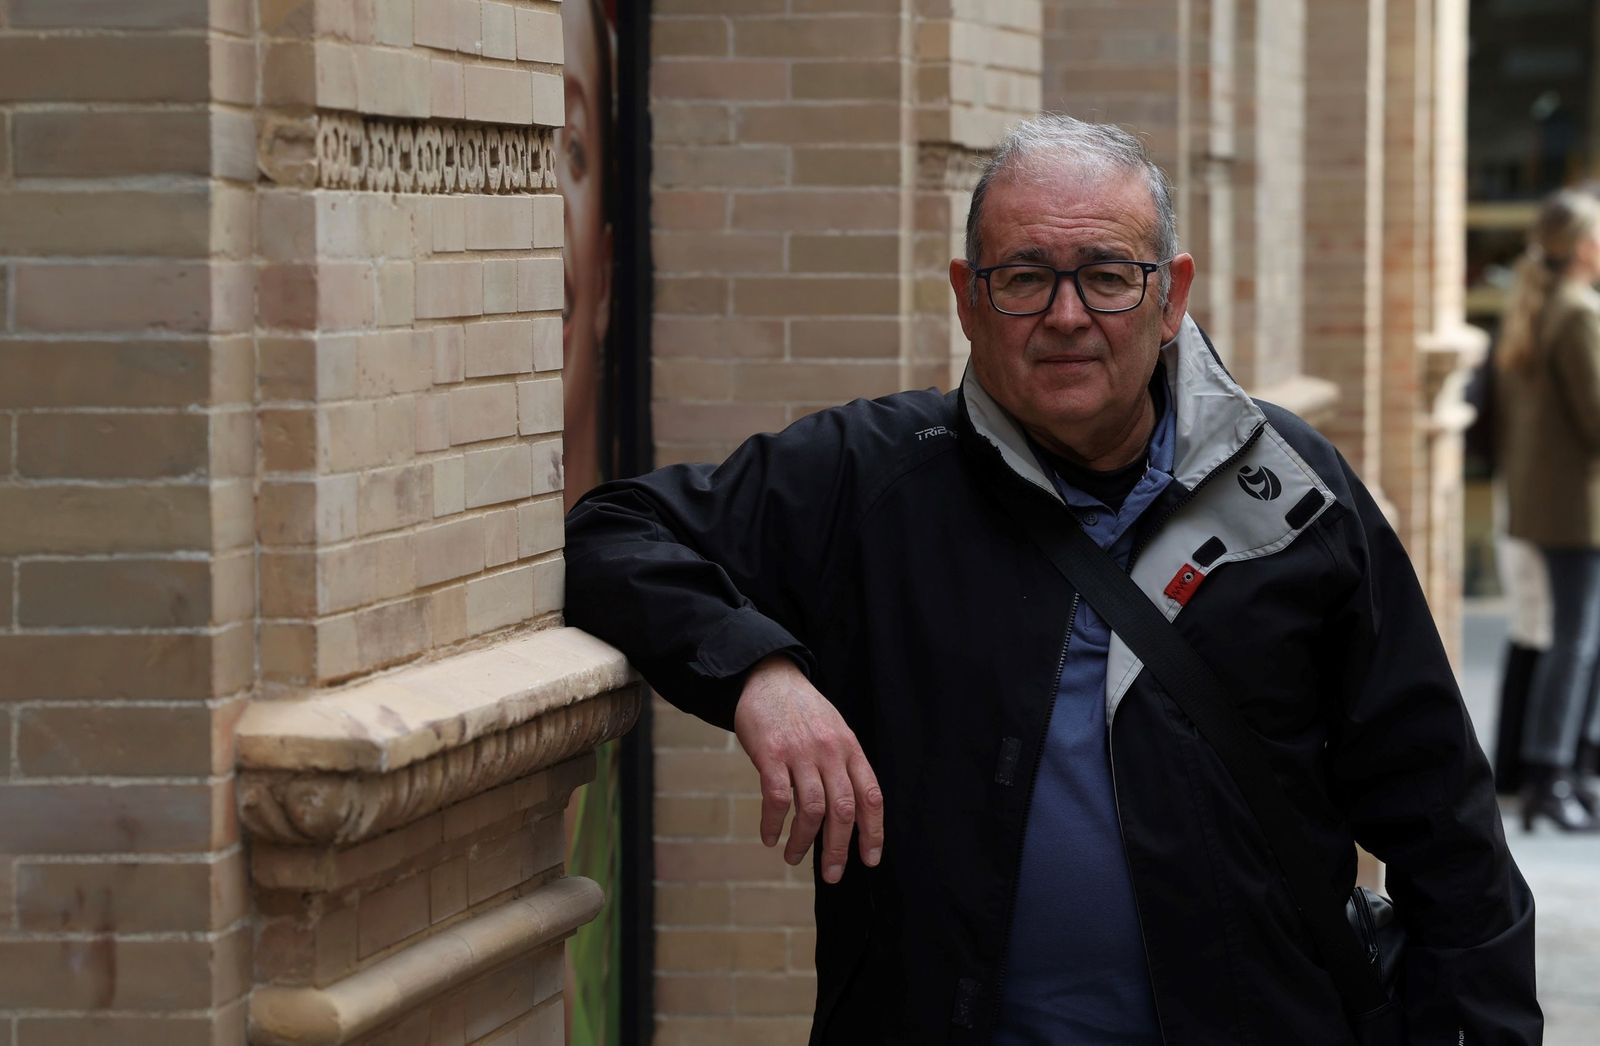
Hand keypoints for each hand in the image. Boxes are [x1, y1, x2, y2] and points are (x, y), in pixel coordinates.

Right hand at [733, 654, 883, 883]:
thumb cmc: (802, 711)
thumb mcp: (835, 731)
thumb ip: (843, 766)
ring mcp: (800, 752)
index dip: (873, 832)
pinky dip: (773, 824)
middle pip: (842, 809)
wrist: (767, 678)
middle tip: (832, 874)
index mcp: (850, 748)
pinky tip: (770, 837)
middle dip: (838, 848)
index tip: (869, 860)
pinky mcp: (770, 754)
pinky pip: (776, 798)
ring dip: (803, 841)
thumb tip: (848, 814)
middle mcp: (830, 751)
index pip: (870, 796)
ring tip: (793, 857)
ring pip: (810, 809)